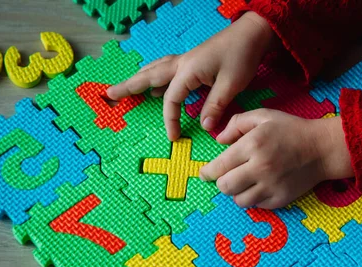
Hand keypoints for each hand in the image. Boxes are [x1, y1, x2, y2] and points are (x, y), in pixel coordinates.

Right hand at [106, 12, 274, 140]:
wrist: (252, 33)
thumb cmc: (242, 56)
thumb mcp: (231, 85)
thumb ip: (215, 106)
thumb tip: (203, 127)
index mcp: (188, 70)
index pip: (171, 99)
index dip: (170, 120)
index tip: (174, 137)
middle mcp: (182, 63)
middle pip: (149, 75)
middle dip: (128, 86)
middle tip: (109, 94)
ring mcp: (186, 59)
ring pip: (156, 69)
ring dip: (139, 78)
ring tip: (126, 88)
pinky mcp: (193, 59)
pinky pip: (167, 69)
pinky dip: (156, 76)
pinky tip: (156, 86)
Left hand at [200, 110, 353, 208]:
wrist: (322, 149)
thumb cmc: (291, 129)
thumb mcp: (264, 117)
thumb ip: (237, 124)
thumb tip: (219, 140)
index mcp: (253, 145)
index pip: (220, 166)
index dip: (208, 172)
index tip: (205, 174)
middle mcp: (260, 168)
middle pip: (225, 187)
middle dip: (222, 182)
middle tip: (227, 177)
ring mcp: (271, 186)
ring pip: (239, 201)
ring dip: (238, 193)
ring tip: (245, 182)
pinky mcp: (281, 199)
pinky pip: (258, 205)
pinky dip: (255, 198)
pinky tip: (261, 186)